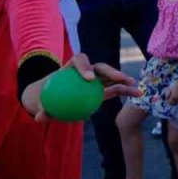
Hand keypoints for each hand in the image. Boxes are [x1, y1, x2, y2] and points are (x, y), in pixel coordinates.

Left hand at [20, 54, 137, 121]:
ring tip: (134, 85)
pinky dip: (126, 90)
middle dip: (110, 71)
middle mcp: (85, 71)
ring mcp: (96, 80)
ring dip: (123, 80)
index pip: (79, 61)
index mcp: (70, 69)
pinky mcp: (103, 90)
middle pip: (99, 67)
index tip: (89, 79)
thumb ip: (42, 110)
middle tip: (118, 78)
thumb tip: (39, 117)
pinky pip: (115, 89)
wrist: (52, 99)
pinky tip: (138, 94)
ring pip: (111, 77)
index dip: (85, 67)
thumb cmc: (44, 100)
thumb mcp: (40, 105)